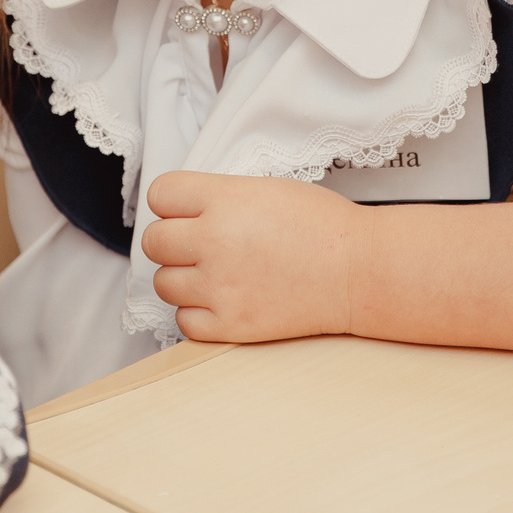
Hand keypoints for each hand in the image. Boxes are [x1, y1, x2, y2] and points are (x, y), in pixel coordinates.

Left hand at [141, 171, 366, 342]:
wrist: (358, 271)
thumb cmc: (321, 226)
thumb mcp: (266, 188)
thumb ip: (219, 197)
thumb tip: (184, 211)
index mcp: (224, 200)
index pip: (160, 194)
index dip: (172, 203)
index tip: (185, 211)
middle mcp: (215, 242)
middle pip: (154, 241)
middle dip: (172, 241)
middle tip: (198, 244)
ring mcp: (221, 286)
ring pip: (163, 283)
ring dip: (183, 278)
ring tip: (214, 273)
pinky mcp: (231, 324)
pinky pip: (184, 321)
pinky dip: (198, 312)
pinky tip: (222, 299)